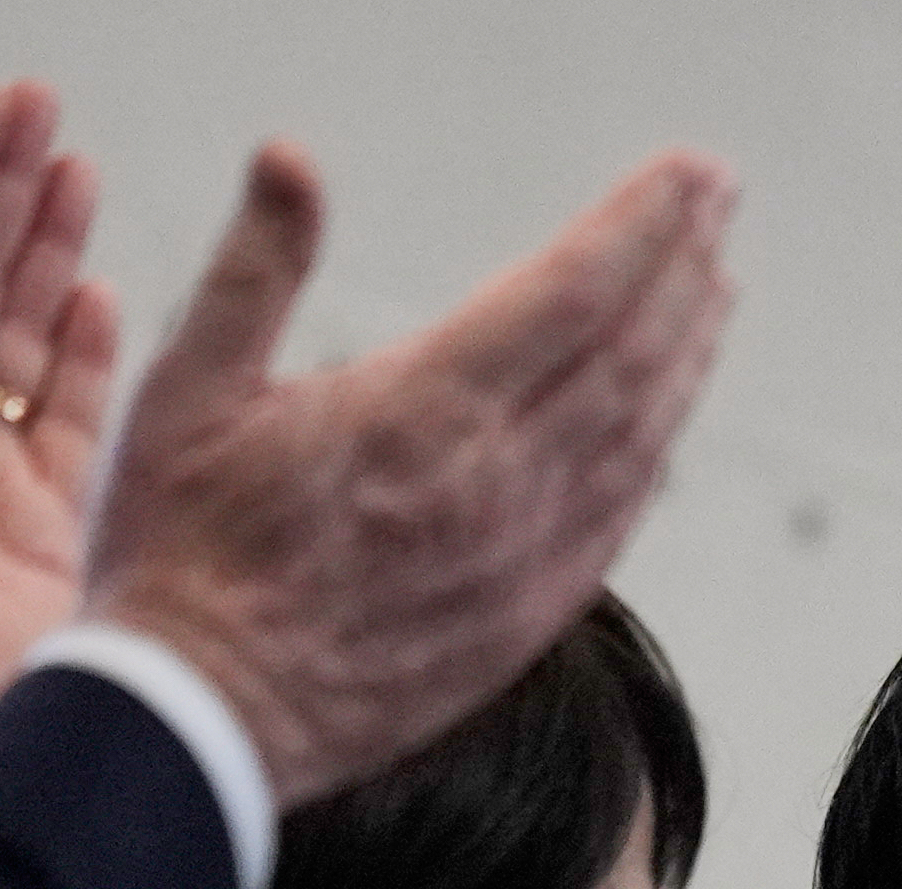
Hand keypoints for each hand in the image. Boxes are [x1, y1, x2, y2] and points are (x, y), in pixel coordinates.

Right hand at [81, 139, 736, 806]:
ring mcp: (526, 554)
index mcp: (419, 412)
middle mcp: (495, 482)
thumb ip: (257, 268)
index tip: (689, 177)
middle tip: (718, 204)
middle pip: (627, 354)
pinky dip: (660, 444)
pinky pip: (622, 513)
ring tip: (716, 286)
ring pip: (641, 433)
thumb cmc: (183, 554)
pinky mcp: (532, 615)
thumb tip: (292, 156)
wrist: (206, 719)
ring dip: (687, 350)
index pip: (569, 293)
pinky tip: (672, 407)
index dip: (641, 226)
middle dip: (681, 268)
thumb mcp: (188, 389)